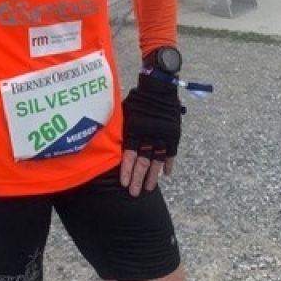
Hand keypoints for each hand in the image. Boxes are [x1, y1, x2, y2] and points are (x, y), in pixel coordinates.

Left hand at [120, 73, 183, 196]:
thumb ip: (119, 128)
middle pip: (143, 161)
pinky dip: (169, 163)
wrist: (159, 87)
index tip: (123, 183)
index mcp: (134, 130)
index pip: (129, 155)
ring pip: (157, 160)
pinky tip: (167, 174)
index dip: (126, 170)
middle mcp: (148, 135)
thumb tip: (106, 141)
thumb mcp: (124, 112)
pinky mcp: (173, 134)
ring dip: (153, 175)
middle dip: (137, 178)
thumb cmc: (137, 99)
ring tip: (149, 188)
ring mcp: (162, 136)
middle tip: (134, 193)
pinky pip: (171, 152)